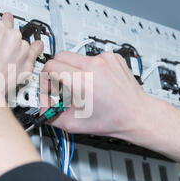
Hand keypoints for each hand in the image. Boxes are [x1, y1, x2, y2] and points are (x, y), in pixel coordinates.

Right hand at [41, 51, 179, 180]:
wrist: (138, 114)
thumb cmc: (114, 119)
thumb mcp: (75, 124)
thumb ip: (52, 117)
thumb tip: (42, 111)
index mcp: (83, 80)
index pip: (50, 67)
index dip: (45, 80)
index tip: (49, 89)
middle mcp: (94, 66)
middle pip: (60, 56)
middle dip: (56, 72)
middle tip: (60, 87)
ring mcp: (105, 59)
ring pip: (75, 56)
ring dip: (72, 70)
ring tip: (81, 87)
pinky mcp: (112, 57)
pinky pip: (91, 57)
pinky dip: (88, 69)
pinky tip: (94, 82)